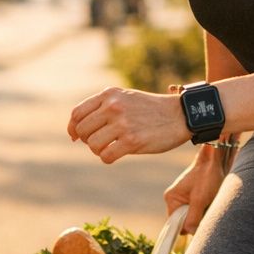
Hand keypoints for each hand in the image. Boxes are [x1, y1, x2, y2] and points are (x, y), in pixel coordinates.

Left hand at [66, 87, 187, 163]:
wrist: (180, 115)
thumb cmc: (151, 110)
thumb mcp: (125, 98)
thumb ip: (103, 108)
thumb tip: (76, 132)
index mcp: (109, 94)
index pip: (77, 114)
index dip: (73, 128)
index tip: (76, 137)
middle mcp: (113, 107)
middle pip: (82, 131)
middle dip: (88, 140)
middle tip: (102, 142)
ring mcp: (122, 124)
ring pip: (92, 145)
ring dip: (99, 150)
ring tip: (112, 147)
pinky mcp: (132, 141)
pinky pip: (106, 156)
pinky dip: (108, 158)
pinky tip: (118, 154)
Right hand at [164, 150, 226, 233]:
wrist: (216, 158)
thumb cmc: (207, 176)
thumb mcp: (200, 199)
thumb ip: (193, 218)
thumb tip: (191, 234)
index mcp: (171, 198)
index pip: (175, 224)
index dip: (187, 227)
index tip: (200, 222)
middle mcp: (175, 199)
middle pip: (185, 221)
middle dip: (197, 219)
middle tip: (208, 210)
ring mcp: (185, 197)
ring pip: (194, 216)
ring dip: (204, 213)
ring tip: (211, 203)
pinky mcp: (195, 196)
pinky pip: (199, 209)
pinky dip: (207, 208)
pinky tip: (212, 201)